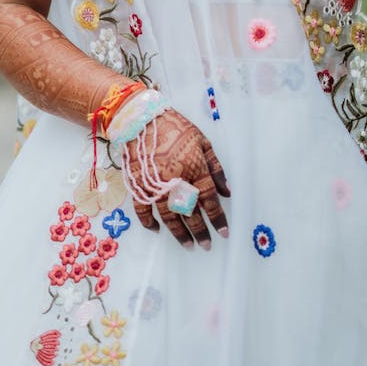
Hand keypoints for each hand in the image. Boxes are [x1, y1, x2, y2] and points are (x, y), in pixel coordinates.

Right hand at [126, 108, 229, 249]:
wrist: (143, 119)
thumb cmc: (177, 127)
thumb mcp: (202, 142)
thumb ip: (215, 167)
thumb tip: (226, 192)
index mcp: (195, 169)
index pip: (209, 200)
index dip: (218, 218)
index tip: (224, 233)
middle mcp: (176, 181)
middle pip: (190, 213)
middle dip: (200, 232)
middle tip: (206, 246)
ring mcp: (156, 186)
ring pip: (169, 217)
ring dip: (179, 233)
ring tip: (187, 245)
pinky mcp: (139, 186)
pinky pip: (143, 210)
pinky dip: (149, 222)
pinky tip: (157, 230)